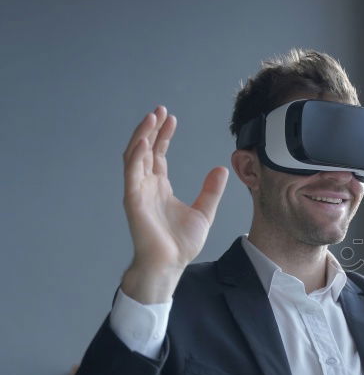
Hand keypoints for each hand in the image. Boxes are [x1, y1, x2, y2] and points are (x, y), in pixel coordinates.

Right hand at [121, 106, 228, 302]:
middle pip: (145, 150)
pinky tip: (143, 142)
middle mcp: (146, 185)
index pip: (158, 154)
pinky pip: (131, 174)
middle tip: (160, 110)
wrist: (171, 264)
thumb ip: (211, 190)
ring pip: (135, 156)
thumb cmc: (181, 243)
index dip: (163, 136)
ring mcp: (138, 191)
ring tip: (151, 118)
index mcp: (160, 186)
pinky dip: (135, 156)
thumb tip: (221, 169)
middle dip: (151, 129)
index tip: (172, 118)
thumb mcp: (204, 211)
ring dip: (141, 136)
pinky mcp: (133, 200)